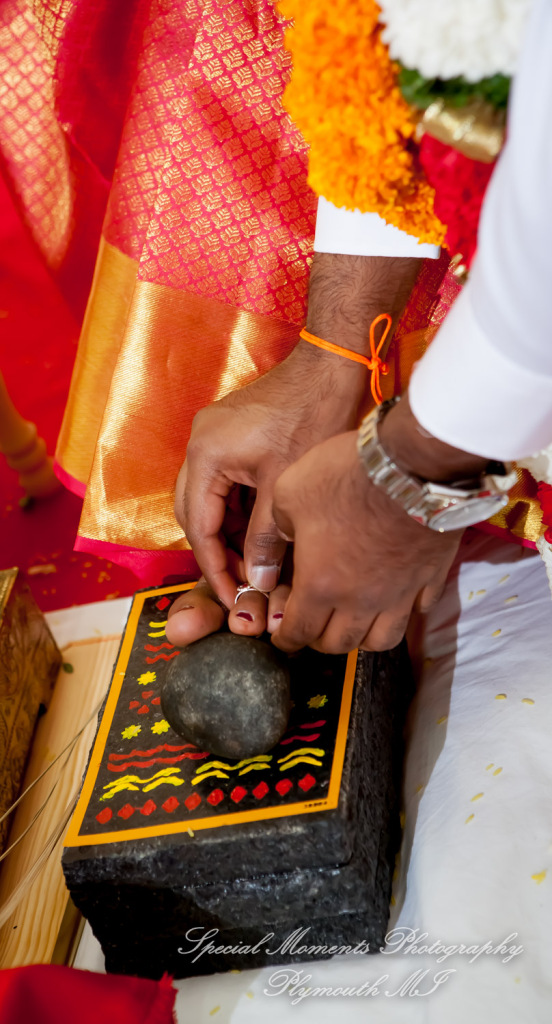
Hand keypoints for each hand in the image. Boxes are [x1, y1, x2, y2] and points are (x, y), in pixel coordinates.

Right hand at [175, 253, 420, 608]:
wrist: (334, 363)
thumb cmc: (314, 415)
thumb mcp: (286, 488)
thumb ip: (266, 538)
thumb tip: (258, 580)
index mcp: (206, 455)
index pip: (198, 529)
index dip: (216, 568)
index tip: (234, 597)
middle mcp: (200, 444)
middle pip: (192, 514)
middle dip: (215, 552)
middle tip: (241, 584)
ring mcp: (214, 435)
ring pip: (206, 499)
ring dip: (225, 531)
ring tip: (253, 562)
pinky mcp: (232, 431)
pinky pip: (222, 480)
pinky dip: (236, 508)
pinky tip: (259, 530)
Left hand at [270, 431, 462, 653]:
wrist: (410, 462)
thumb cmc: (344, 476)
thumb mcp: (288, 494)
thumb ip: (274, 534)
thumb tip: (272, 559)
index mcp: (320, 585)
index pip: (298, 632)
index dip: (286, 640)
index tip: (282, 637)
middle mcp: (360, 600)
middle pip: (339, 643)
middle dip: (320, 641)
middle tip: (313, 627)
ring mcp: (400, 593)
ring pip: (382, 639)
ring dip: (363, 637)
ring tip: (353, 622)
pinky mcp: (431, 577)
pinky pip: (420, 611)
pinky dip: (406, 613)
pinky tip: (397, 600)